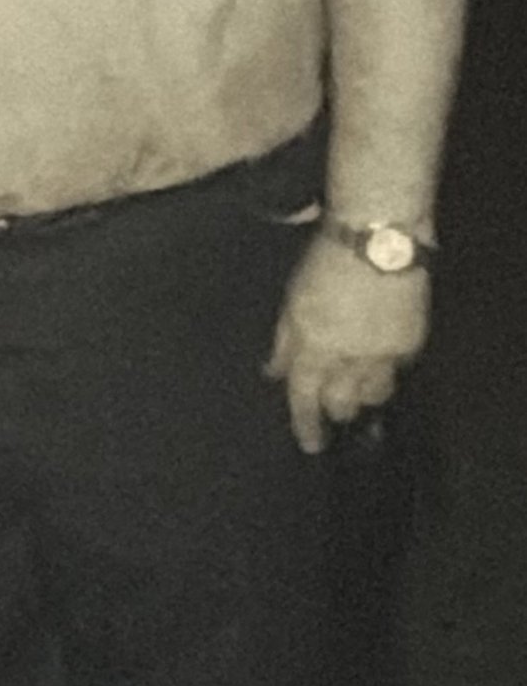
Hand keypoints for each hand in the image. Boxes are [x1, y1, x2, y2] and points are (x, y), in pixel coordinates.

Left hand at [265, 232, 431, 454]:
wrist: (379, 241)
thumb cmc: (324, 262)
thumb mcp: (291, 302)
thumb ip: (284, 342)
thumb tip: (273, 372)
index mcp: (314, 347)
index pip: (305, 398)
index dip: (306, 424)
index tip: (310, 444)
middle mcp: (350, 358)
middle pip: (344, 403)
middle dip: (336, 410)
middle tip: (333, 411)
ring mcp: (385, 353)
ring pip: (375, 394)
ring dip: (363, 394)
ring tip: (357, 391)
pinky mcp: (411, 342)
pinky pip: (397, 370)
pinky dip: (385, 370)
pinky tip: (379, 363)